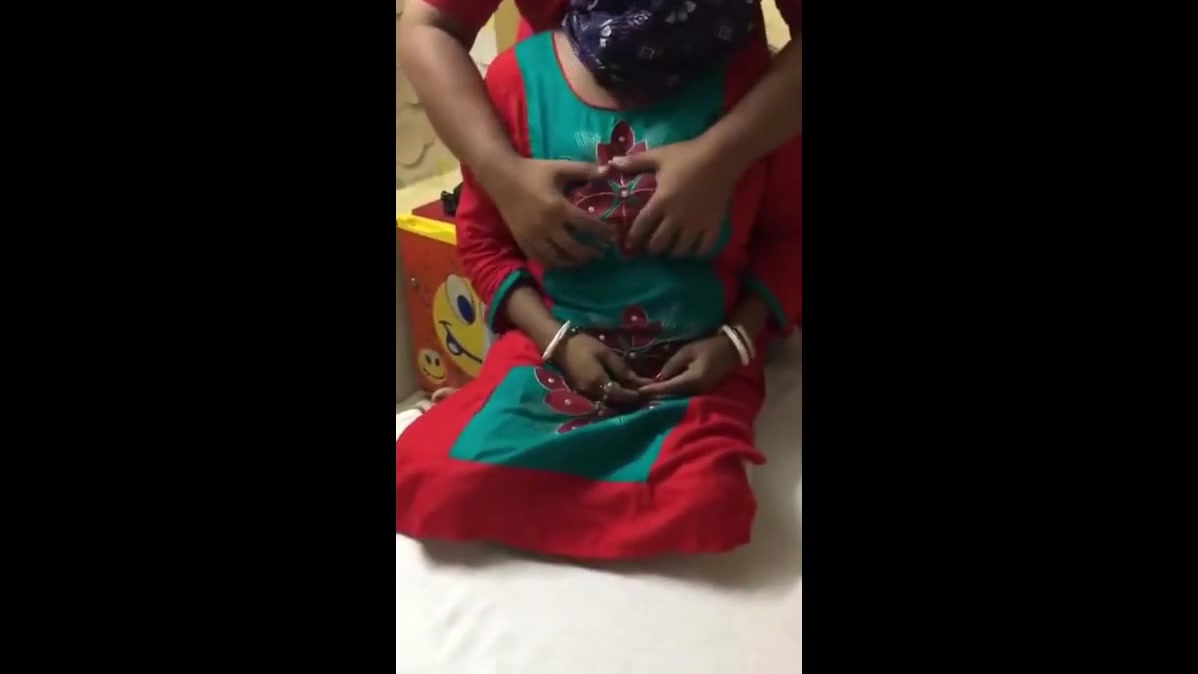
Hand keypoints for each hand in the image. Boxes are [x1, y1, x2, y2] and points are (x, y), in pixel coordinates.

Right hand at [476, 155, 615, 267]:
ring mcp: (533, 237)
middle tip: (602, 251)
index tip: (613, 235)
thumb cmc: (533, 171)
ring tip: (585, 258)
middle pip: (574, 248)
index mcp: (558, 208)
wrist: (500, 177)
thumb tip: (610, 170)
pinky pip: (542, 260)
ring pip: (558, 259)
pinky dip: (556, 264)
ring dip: (575, 262)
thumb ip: (585, 170)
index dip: (603, 232)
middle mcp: (546, 227)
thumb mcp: (559, 168)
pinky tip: (564, 260)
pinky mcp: (523, 242)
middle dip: (591, 252)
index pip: (587, 226)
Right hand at [552, 333, 649, 404]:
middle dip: (629, 399)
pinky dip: (610, 396)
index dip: (635, 394)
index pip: (621, 395)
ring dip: (620, 399)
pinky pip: (600, 398)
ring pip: (607, 402)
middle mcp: (592, 393)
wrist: (558, 345)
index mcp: (598, 383)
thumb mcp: (605, 353)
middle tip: (643, 393)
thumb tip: (636, 380)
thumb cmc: (583, 345)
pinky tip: (617, 390)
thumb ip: (620, 368)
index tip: (647, 391)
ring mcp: (585, 394)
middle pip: (615, 402)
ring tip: (633, 393)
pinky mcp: (581, 391)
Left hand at [610, 136, 742, 257]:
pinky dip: (696, 252)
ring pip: (680, 249)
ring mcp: (696, 224)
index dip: (633, 237)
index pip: (642, 226)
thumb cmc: (688, 154)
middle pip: (659, 243)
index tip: (629, 243)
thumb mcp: (659, 156)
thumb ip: (635, 162)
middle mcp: (677, 217)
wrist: (721, 156)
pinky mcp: (713, 225)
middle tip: (650, 246)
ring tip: (670, 248)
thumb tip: (612, 162)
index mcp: (661, 201)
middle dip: (652, 248)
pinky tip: (692, 249)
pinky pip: (703, 248)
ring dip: (672, 251)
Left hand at [638, 335, 741, 398]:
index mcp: (693, 379)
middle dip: (655, 394)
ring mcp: (701, 392)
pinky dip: (672, 393)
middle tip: (638, 393)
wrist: (731, 350)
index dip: (653, 389)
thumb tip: (659, 377)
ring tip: (647, 393)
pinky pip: (683, 394)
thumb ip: (672, 364)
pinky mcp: (702, 391)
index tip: (639, 391)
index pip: (669, 387)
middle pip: (672, 395)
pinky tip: (662, 390)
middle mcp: (697, 390)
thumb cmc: (709, 346)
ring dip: (663, 395)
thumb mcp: (687, 351)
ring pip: (677, 396)